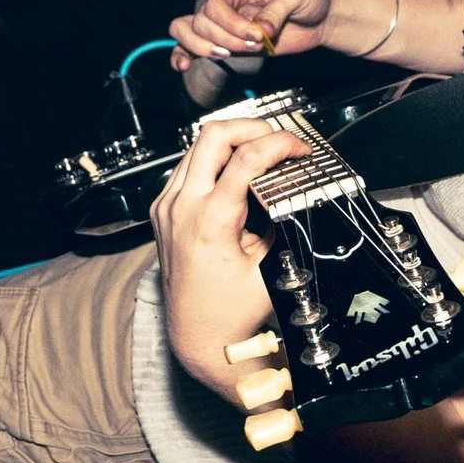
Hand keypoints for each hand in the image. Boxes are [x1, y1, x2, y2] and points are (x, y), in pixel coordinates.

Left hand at [151, 114, 309, 393]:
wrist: (198, 335)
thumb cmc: (230, 311)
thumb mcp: (270, 264)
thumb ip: (280, 219)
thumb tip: (293, 185)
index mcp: (209, 220)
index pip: (247, 157)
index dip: (280, 143)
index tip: (299, 148)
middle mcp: (181, 207)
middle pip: (213, 134)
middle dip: (252, 127)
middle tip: (278, 139)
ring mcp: (168, 206)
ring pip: (198, 145)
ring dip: (233, 141)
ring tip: (263, 153)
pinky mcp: (164, 209)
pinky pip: (189, 167)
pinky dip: (216, 160)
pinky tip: (238, 173)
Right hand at [170, 0, 332, 67]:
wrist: (321, 15)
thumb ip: (275, 12)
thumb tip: (260, 31)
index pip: (213, 5)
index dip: (231, 24)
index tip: (257, 34)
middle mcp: (223, 1)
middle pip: (200, 22)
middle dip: (226, 39)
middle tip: (255, 44)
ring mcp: (224, 23)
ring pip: (191, 34)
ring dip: (209, 49)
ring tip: (232, 53)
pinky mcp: (228, 42)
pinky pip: (194, 47)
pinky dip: (184, 55)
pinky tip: (183, 65)